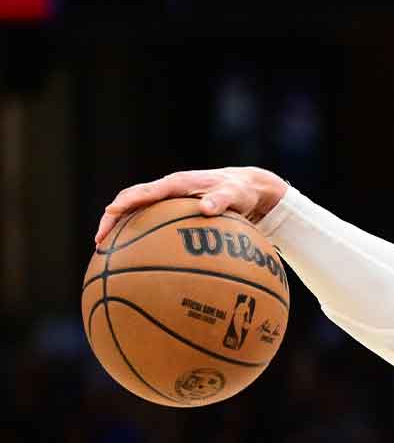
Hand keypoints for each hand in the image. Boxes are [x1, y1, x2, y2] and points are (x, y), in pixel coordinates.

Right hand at [95, 166, 288, 244]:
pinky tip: (136, 259)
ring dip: (121, 230)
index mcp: (176, 184)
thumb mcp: (236, 194)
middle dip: (112, 220)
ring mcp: (168, 201)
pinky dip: (139, 236)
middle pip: (130, 202)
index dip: (125, 203)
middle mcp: (167, 190)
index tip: (110, 215)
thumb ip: (222, 200)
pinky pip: (151, 222)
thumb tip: (207, 209)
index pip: (143, 192)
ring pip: (137, 213)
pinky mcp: (173, 211)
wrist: (246, 187)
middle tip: (99, 243)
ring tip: (107, 254)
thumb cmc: (241, 191)